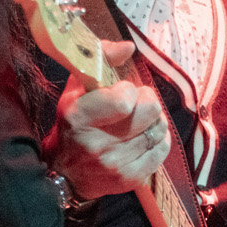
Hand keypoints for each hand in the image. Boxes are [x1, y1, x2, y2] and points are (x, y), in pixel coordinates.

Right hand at [43, 40, 170, 200]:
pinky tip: (145, 136)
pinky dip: (158, 139)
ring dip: (153, 121)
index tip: (120, 93)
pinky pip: (162, 151)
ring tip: (139, 121)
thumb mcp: (77, 88)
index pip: (124, 99)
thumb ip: (100, 59)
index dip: (129, 91)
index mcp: (78, 117)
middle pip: (150, 111)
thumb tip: (128, 46)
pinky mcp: (129, 180)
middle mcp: (96, 144)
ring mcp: (114, 164)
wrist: (65, 172)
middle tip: (137, 104)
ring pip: (159, 129)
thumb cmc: (74, 123)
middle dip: (147, 102)